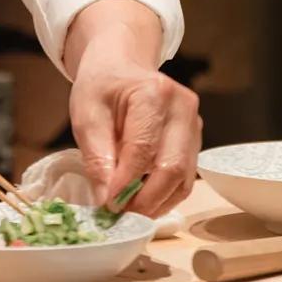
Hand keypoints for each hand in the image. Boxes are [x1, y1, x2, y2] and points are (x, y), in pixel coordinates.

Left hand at [70, 56, 201, 216]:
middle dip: (145, 200)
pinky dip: (164, 196)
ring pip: (183, 179)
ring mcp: (194, 124)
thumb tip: (106, 198)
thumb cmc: (102, 87)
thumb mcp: (86, 113)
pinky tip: (142, 200)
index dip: (126, 184)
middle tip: (119, 215)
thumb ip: (97, 156)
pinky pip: (185, 178)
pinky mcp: (195, 140)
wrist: (121, 66)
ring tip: (128, 211)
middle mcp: (183, 108)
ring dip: (156, 203)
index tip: (107, 205)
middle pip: (171, 168)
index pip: (142, 150)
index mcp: (154, 93)